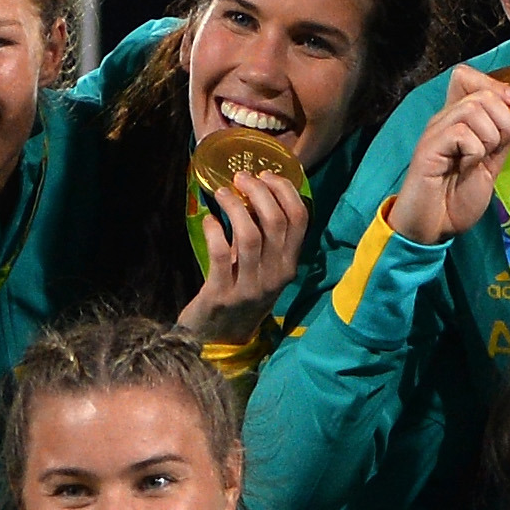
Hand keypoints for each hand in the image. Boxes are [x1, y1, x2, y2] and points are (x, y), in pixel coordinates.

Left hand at [181, 160, 317, 345]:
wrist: (219, 336)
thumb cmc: (241, 291)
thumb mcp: (263, 266)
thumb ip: (266, 235)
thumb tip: (256, 188)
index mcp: (290, 265)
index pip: (300, 218)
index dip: (284, 189)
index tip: (265, 174)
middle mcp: (276, 276)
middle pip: (276, 221)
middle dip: (257, 191)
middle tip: (239, 179)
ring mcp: (250, 287)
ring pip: (250, 235)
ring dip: (235, 206)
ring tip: (221, 193)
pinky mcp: (222, 294)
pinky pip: (220, 253)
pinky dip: (214, 230)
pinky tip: (209, 220)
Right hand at [379, 67, 509, 247]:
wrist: (433, 228)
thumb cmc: (455, 199)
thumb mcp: (491, 163)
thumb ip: (504, 137)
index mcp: (457, 120)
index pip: (468, 76)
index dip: (497, 85)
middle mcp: (444, 119)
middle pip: (481, 92)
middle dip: (503, 119)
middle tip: (496, 148)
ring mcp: (435, 132)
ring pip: (474, 109)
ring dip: (490, 137)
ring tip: (478, 161)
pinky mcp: (428, 149)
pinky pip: (462, 133)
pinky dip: (475, 151)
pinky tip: (466, 168)